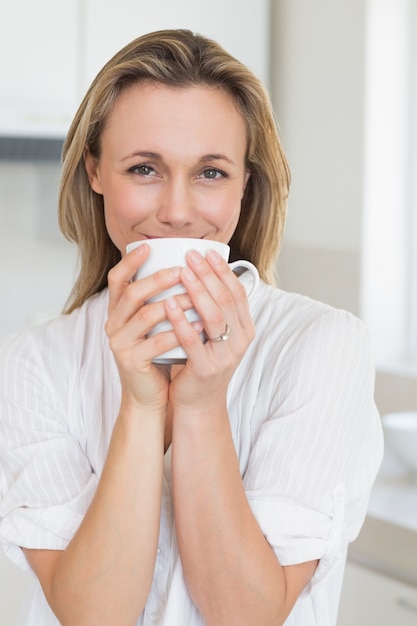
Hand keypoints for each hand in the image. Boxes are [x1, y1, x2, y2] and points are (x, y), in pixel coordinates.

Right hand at [106, 243, 193, 411]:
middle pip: (132, 293)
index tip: (148, 246)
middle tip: (182, 270)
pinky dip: (180, 331)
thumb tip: (183, 269)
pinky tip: (199, 325)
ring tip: (196, 296)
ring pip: (146, 315)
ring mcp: (121, 344)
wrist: (147, 396)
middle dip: (158, 279)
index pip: (116, 280)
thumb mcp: (152, 325)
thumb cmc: (155, 355)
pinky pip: (157, 342)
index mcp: (117, 312)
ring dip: (174, 303)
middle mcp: (113, 325)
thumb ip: (156, 301)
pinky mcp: (132, 361)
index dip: (129, 262)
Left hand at [165, 248, 255, 411]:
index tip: (206, 252)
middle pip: (226, 300)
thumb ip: (215, 309)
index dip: (223, 270)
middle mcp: (239, 341)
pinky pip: (193, 340)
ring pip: (213, 317)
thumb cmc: (202, 362)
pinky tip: (168, 304)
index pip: (238, 292)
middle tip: (191, 255)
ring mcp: (225, 356)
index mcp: (244, 329)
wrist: (198, 402)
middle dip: (208, 274)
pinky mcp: (206, 369)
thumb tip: (202, 272)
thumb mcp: (216, 335)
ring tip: (181, 273)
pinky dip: (180, 320)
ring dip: (197, 291)